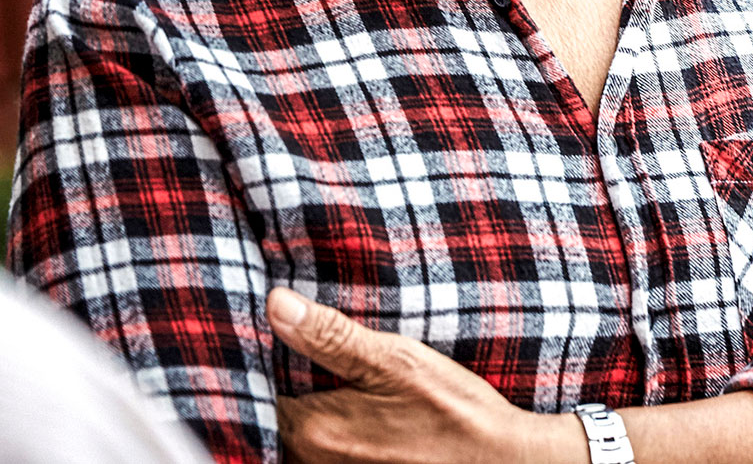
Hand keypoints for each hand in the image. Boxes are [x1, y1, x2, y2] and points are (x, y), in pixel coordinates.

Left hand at [269, 287, 567, 463]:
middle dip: (271, 380)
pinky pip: (313, 451)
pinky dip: (313, 428)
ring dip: (293, 404)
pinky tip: (338, 403)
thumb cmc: (453, 413)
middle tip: (281, 343)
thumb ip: (332, 335)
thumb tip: (276, 304)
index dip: (255, 355)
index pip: (256, 388)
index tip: (260, 329)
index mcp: (315, 427)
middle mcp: (311, 460)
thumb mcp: (397, 361)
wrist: (497, 462)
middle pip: (270, 414)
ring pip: (291, 435)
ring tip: (306, 368)